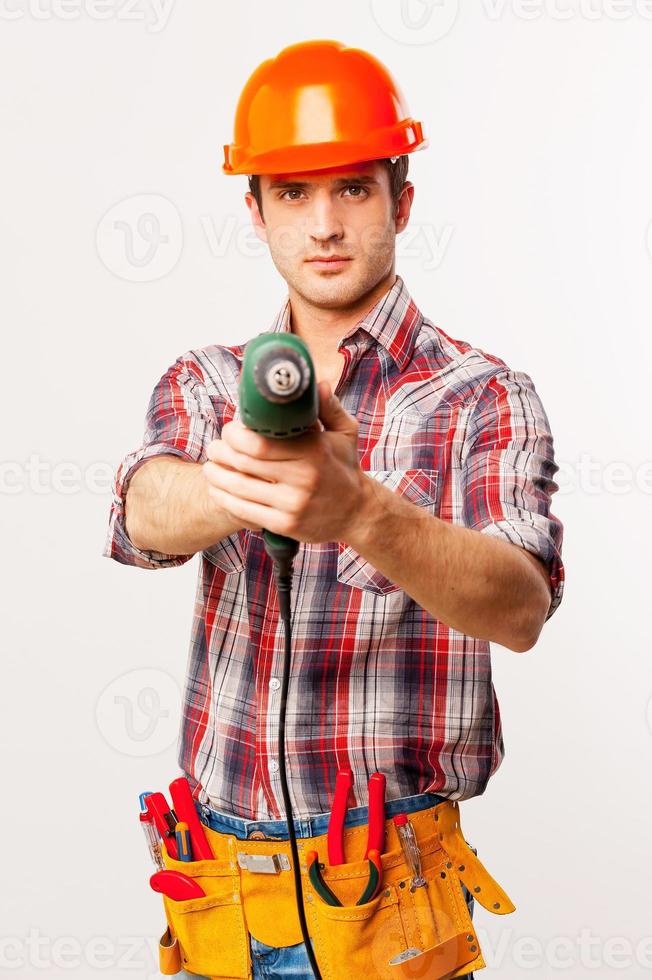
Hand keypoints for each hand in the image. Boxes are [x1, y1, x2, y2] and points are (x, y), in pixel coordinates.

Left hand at [202, 381, 364, 542]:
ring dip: (217, 476)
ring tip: (210, 467)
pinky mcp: (286, 525)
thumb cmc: (345, 468)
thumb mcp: (345, 433)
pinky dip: (225, 499)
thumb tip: (316, 383)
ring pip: (240, 488)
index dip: (235, 434)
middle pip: (244, 462)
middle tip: (214, 447)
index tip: (229, 430)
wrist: (358, 513)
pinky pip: (245, 511)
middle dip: (221, 452)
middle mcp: (303, 478)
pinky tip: (218, 490)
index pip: (259, 442)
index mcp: (313, 451)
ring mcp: (293, 504)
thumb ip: (329, 407)